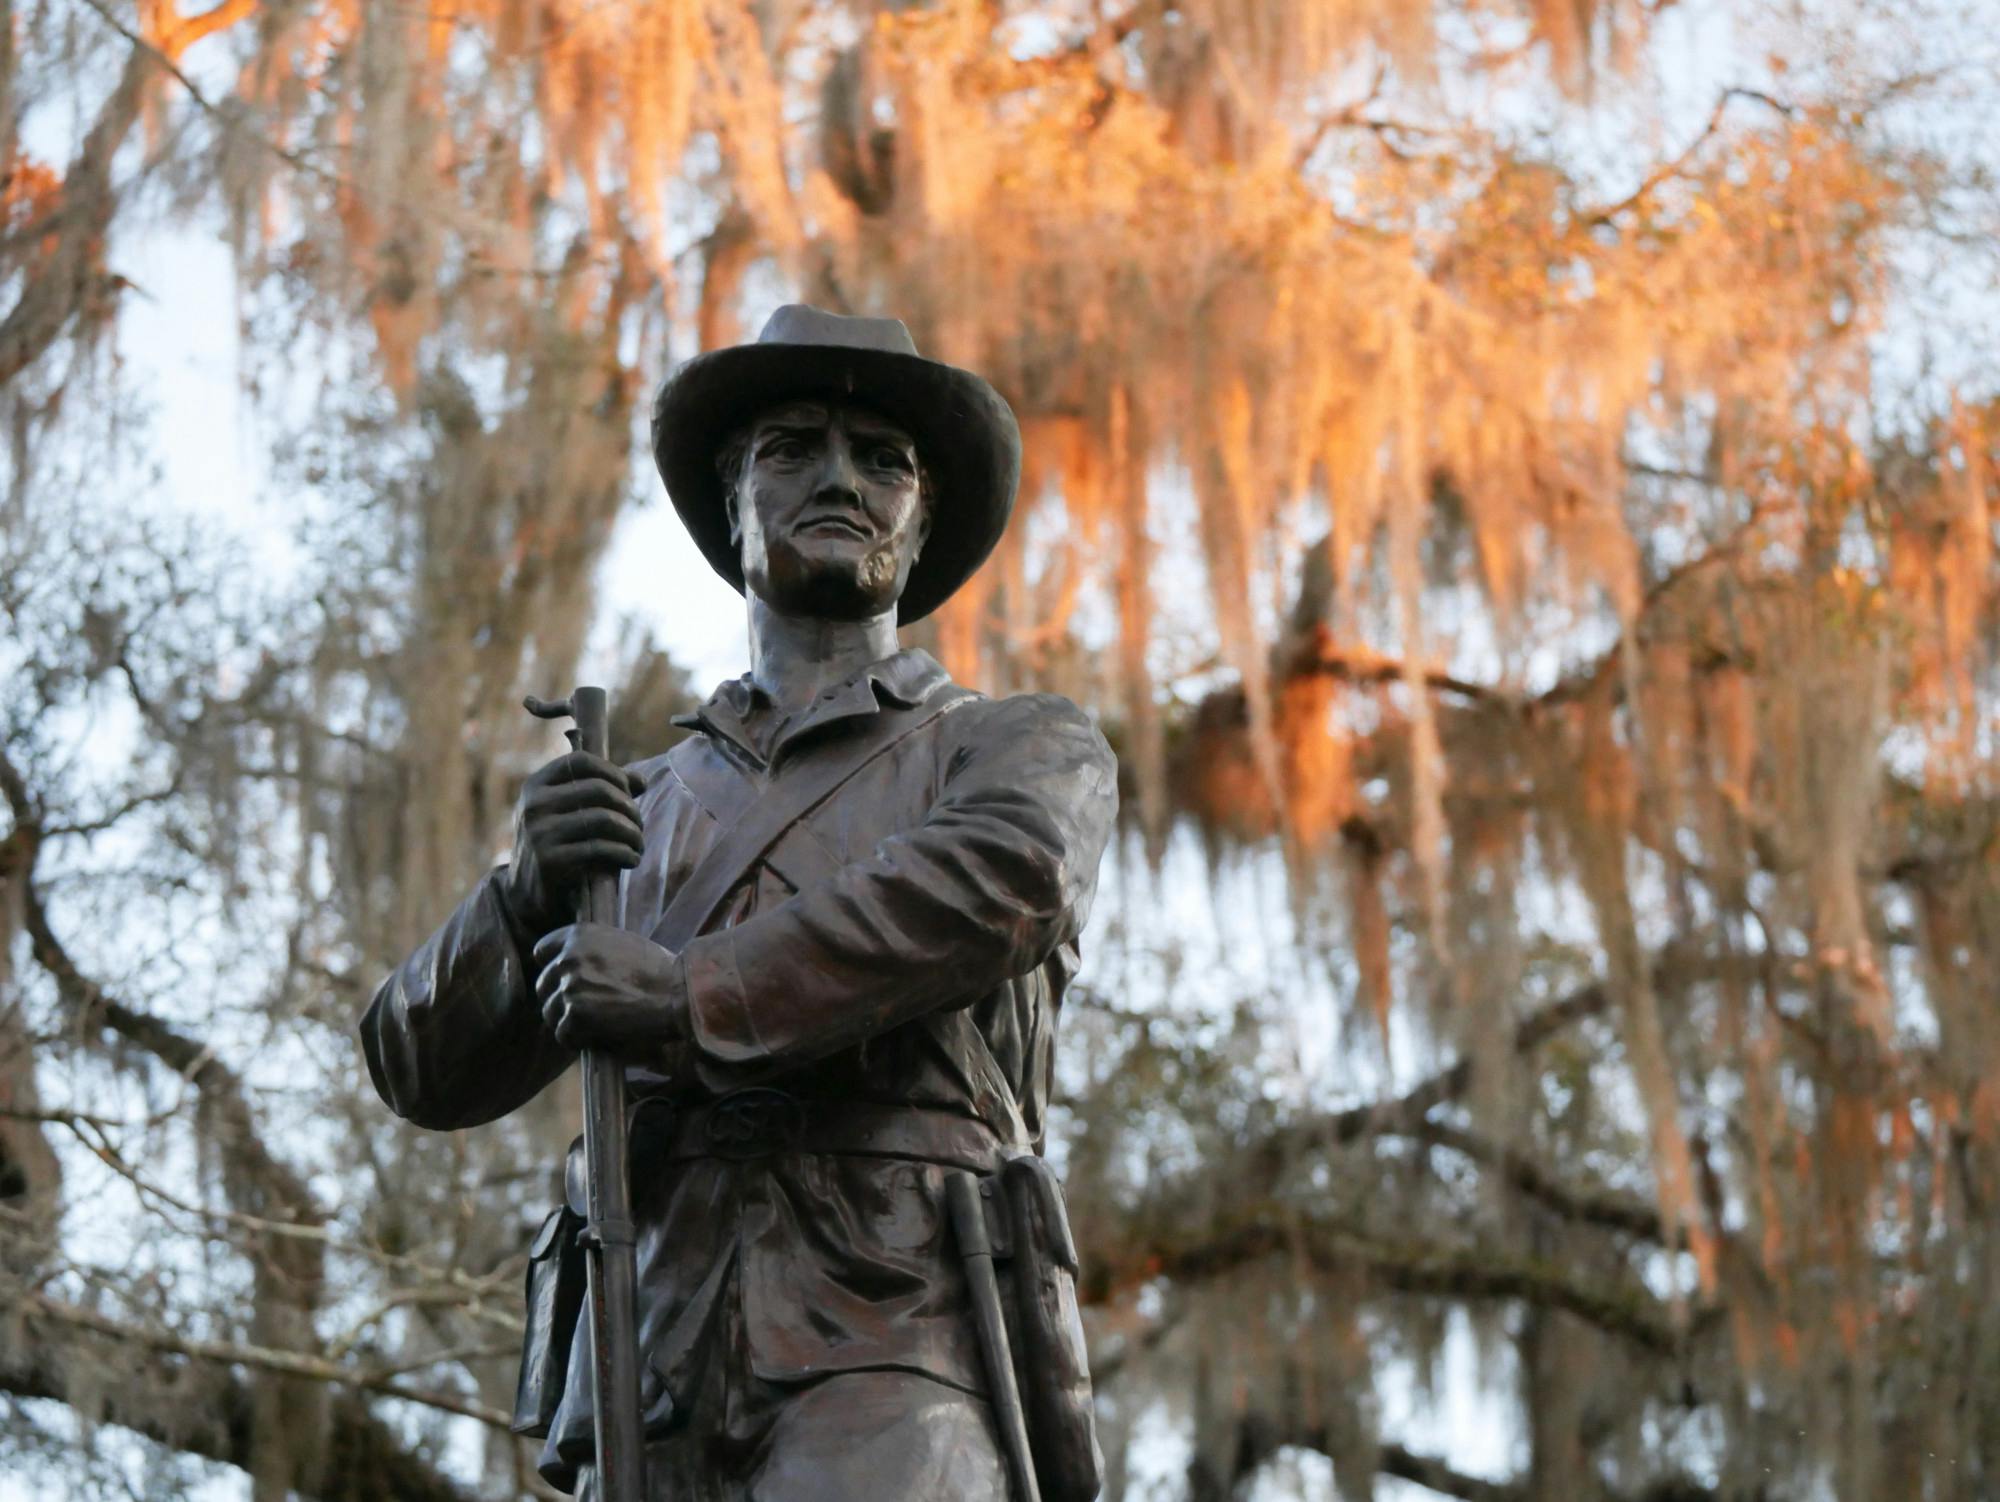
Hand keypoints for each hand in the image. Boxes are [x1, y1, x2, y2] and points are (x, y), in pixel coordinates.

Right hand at [504, 751, 647, 934]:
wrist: (526, 894)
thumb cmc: (557, 845)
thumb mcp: (568, 812)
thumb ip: (602, 792)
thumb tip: (641, 780)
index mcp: (536, 785)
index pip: (581, 761)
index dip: (613, 773)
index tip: (628, 792)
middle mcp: (534, 805)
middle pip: (599, 789)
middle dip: (629, 808)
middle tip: (638, 825)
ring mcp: (539, 833)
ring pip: (604, 819)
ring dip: (632, 832)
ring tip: (638, 844)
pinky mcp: (549, 861)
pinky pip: (600, 849)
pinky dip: (625, 853)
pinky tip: (631, 859)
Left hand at [533, 923, 684, 1053]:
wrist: (677, 994)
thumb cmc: (658, 970)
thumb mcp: (621, 943)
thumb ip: (591, 950)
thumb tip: (570, 965)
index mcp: (579, 935)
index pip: (543, 951)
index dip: (554, 969)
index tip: (566, 981)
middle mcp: (568, 958)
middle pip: (544, 985)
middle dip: (561, 998)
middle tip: (585, 1009)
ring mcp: (569, 988)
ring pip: (550, 1012)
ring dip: (568, 1021)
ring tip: (595, 1025)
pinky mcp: (575, 1016)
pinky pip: (563, 1034)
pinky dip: (578, 1040)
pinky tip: (598, 1036)